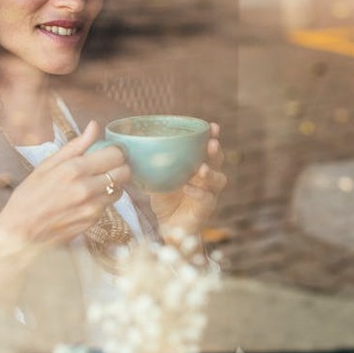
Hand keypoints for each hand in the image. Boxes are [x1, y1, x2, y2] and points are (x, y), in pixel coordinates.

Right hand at [0, 121, 129, 302]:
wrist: (20, 232)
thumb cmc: (28, 197)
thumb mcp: (46, 165)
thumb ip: (75, 146)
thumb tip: (94, 126)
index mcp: (74, 170)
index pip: (116, 154)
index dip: (115, 150)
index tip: (108, 151)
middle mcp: (87, 189)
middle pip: (124, 172)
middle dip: (119, 166)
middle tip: (107, 165)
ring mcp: (92, 207)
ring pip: (120, 189)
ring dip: (112, 183)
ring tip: (94, 182)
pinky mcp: (93, 221)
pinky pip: (108, 204)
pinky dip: (103, 199)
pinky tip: (85, 198)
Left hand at [150, 122, 227, 239]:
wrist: (168, 226)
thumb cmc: (165, 199)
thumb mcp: (159, 179)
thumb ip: (155, 165)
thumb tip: (134, 147)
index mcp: (198, 165)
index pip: (208, 148)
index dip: (212, 137)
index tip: (212, 126)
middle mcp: (207, 178)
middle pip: (218, 161)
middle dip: (215, 151)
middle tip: (211, 144)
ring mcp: (209, 193)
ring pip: (218, 180)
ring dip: (210, 173)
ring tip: (201, 169)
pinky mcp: (205, 209)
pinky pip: (206, 199)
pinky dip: (197, 192)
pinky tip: (188, 188)